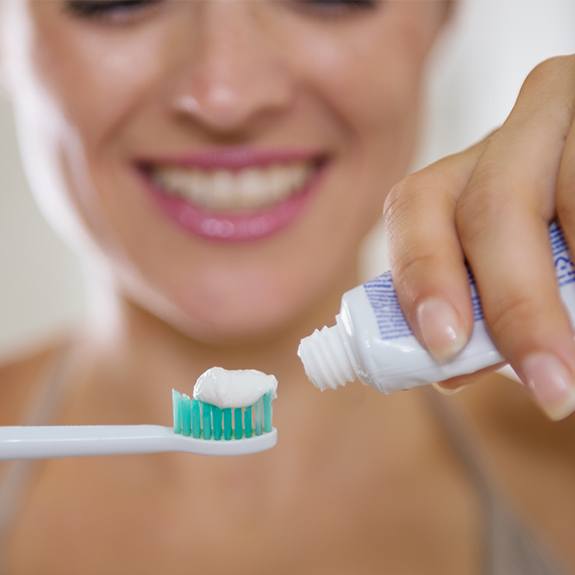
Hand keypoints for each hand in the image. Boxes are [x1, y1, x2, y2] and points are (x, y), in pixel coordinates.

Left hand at [383, 55, 574, 420]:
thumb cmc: (555, 246)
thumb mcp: (514, 265)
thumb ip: (480, 305)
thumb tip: (449, 367)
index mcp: (466, 171)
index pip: (416, 205)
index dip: (422, 274)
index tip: (445, 346)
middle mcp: (514, 132)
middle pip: (492, 206)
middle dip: (517, 304)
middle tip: (550, 384)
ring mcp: (571, 117)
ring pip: (570, 198)